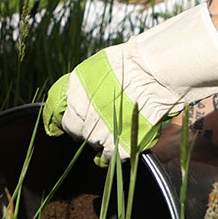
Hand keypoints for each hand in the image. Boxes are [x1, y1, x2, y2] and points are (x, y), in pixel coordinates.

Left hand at [41, 5, 217, 162]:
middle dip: (82, 128)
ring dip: (100, 139)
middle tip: (97, 122)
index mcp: (76, 88)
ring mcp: (101, 129)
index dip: (55, 119)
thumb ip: (84, 85)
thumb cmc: (136, 62)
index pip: (54, 110)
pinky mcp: (120, 144)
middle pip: (74, 130)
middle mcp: (83, 110)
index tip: (55, 125)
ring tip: (114, 129)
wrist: (163, 70)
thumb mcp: (100, 65)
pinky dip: (113, 153)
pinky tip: (120, 144)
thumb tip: (70, 99)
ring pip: (92, 144)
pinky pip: (110, 156)